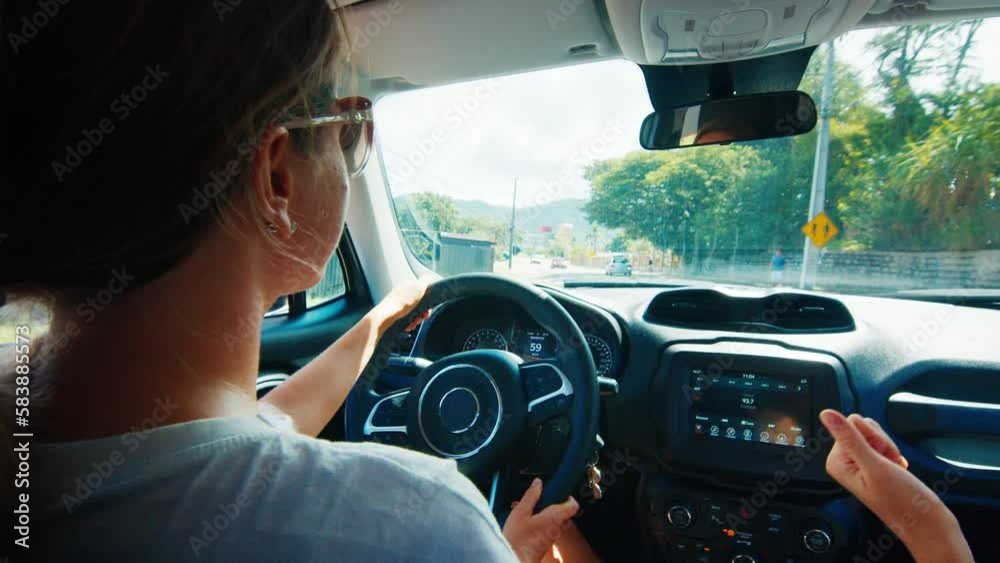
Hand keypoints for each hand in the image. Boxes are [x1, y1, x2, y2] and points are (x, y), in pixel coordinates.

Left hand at [372, 276, 432, 330]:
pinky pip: (406, 319)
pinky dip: (409, 323)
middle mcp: (402, 294)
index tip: (428, 307)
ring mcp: (398, 304)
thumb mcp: (417, 287)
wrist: (385, 317)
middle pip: (418, 304)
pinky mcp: (395, 314)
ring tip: (413, 322)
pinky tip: (408, 325)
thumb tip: (429, 276)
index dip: (428, 301)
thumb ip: (425, 281)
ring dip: (416, 319)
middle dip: (422, 312)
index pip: (423, 292)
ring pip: (413, 313)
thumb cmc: (400, 303)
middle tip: (421, 317)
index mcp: (407, 286)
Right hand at [503, 478, 579, 562]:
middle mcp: (557, 528)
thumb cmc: (518, 540)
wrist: (515, 560)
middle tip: (539, 499)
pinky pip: (547, 527)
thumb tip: (538, 483)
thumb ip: (531, 496)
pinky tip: (524, 521)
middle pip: (563, 511)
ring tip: (526, 510)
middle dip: (551, 503)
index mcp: (555, 517)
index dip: (567, 495)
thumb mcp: (520, 512)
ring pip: (554, 519)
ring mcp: (553, 536)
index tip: (557, 490)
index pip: (573, 504)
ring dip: (543, 512)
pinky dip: (539, 521)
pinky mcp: (546, 542)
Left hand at [819, 410, 972, 562]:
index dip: (872, 436)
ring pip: (875, 434)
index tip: (881, 457)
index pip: (852, 423)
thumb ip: (849, 437)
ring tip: (893, 468)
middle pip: (863, 427)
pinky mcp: (873, 464)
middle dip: (882, 442)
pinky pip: (883, 444)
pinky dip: (894, 454)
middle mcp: (845, 462)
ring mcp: (859, 463)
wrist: (926, 524)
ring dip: (889, 448)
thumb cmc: (901, 501)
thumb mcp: (874, 465)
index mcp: (837, 461)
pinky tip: (897, 469)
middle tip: (889, 465)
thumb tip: (826, 414)